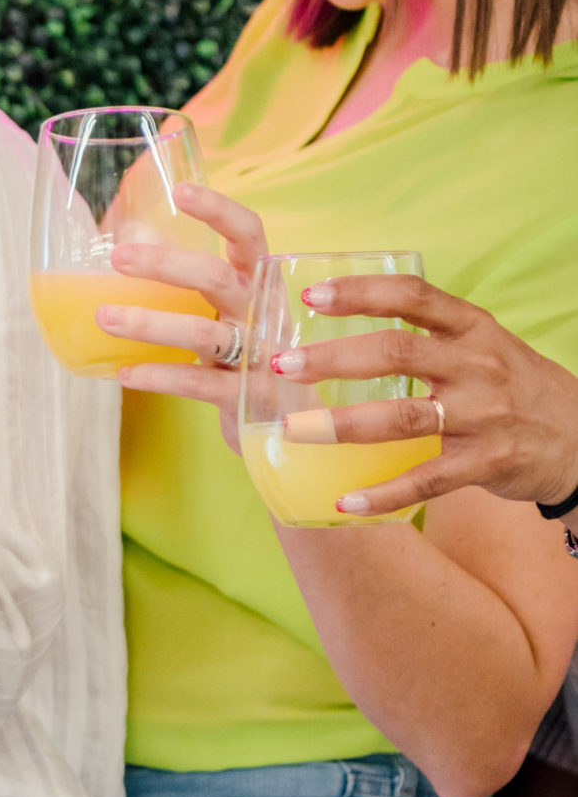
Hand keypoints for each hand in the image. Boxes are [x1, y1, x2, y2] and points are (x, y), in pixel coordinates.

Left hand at [99, 182, 266, 447]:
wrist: (292, 423)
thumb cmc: (250, 352)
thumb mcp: (229, 309)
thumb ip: (189, 275)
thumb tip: (132, 231)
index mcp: (261, 281)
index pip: (249, 235)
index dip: (219, 210)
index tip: (180, 190)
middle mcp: (264, 313)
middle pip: (217, 278)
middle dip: (166, 264)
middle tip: (117, 258)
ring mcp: (260, 357)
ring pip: (203, 333)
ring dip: (150, 323)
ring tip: (105, 317)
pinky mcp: (248, 399)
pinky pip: (197, 383)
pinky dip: (158, 376)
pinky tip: (124, 374)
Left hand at [266, 274, 577, 521]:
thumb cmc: (514, 387)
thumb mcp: (483, 346)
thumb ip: (428, 336)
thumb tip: (343, 329)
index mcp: (472, 328)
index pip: (412, 297)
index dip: (361, 293)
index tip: (312, 296)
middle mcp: (478, 366)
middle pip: (396, 353)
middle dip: (333, 359)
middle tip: (283, 366)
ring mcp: (483, 415)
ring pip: (403, 417)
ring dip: (342, 424)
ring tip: (294, 431)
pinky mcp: (487, 462)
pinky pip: (427, 480)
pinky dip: (383, 494)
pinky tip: (344, 503)